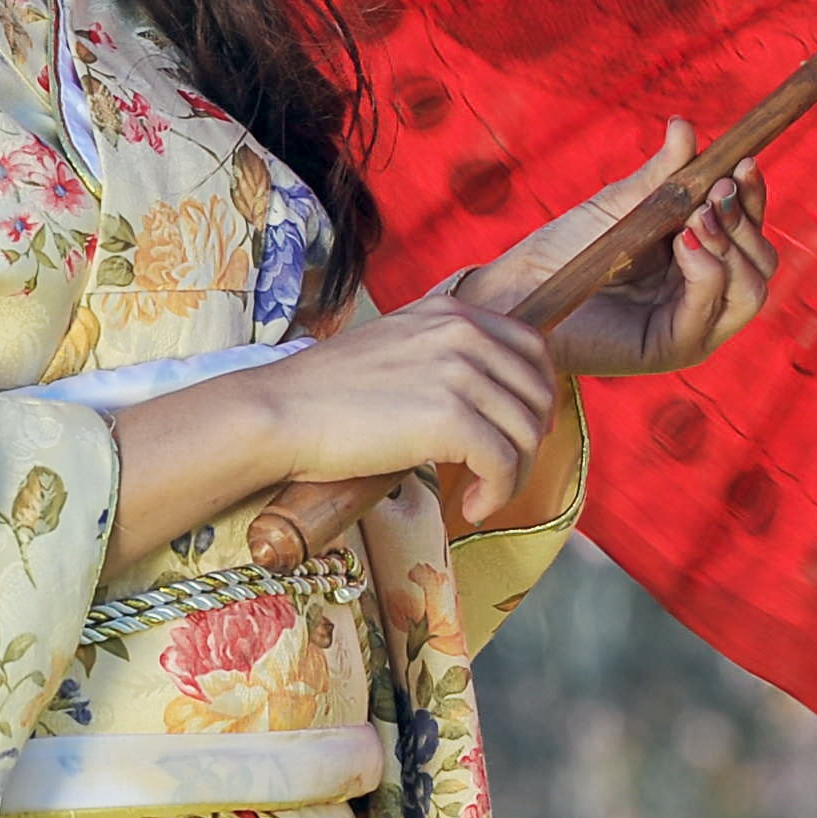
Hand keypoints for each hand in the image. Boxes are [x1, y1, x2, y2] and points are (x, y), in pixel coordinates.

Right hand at [234, 290, 559, 531]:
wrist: (278, 413)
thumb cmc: (324, 394)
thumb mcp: (396, 348)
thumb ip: (442, 355)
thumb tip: (483, 399)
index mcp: (451, 312)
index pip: (531, 349)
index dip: (535, 397)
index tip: (519, 432)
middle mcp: (462, 333)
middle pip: (537, 393)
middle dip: (529, 441)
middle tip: (501, 472)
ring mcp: (458, 373)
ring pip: (525, 434)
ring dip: (513, 476)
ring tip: (478, 495)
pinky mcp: (449, 418)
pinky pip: (503, 464)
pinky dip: (496, 494)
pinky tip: (469, 505)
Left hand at [456, 120, 781, 380]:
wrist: (520, 285)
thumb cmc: (569, 247)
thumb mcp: (626, 203)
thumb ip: (663, 174)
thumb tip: (685, 126)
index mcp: (701, 265)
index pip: (751, 235)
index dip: (754, 199)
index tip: (743, 161)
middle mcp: (705, 300)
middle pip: (762, 265)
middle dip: (746, 222)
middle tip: (716, 191)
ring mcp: (692, 328)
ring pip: (750, 292)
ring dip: (732, 246)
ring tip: (696, 217)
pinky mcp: (669, 348)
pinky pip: (708, 312)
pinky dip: (707, 273)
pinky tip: (684, 243)